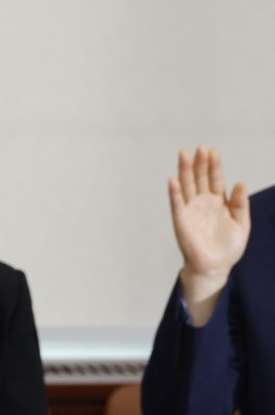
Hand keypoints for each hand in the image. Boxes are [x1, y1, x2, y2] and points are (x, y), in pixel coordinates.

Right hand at [169, 145, 248, 325]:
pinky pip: (177, 203)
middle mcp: (203, 202)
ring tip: (184, 154)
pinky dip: (174, 192)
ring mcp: (191, 210)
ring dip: (185, 171)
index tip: (213, 151)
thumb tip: (240, 183)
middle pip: (200, 178)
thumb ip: (240, 204)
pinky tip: (173, 180)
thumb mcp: (242, 224)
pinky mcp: (181, 220)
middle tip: (200, 148)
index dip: (214, 166)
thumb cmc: (228, 247)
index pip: (215, 179)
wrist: (215, 266)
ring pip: (187, 186)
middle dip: (200, 163)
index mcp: (219, 202)